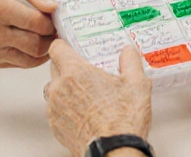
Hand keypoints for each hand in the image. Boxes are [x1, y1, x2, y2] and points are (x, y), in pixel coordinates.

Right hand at [0, 0, 57, 67]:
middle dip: (51, 37)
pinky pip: (17, 63)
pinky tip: (29, 39)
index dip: (53, 20)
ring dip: (43, 49)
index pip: (38, 24)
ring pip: (29, 59)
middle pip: (37, 45)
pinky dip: (28, 54)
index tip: (55, 14)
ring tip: (45, 34)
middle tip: (55, 26)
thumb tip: (52, 6)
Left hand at [45, 40, 152, 156]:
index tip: (69, 47)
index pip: (56, 48)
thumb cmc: (122, 121)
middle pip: (54, 68)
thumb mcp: (137, 83)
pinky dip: (66, 109)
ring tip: (86, 95)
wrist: (114, 151)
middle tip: (85, 73)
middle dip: (67, 68)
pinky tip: (84, 113)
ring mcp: (55, 110)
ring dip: (65, 89)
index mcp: (75, 72)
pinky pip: (56, 110)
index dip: (63, 45)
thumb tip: (128, 52)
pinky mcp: (55, 127)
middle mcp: (59, 89)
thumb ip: (130, 61)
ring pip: (53, 90)